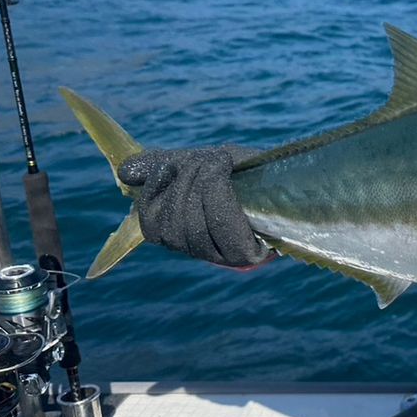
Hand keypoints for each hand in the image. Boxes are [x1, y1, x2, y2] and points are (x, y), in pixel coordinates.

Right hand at [117, 147, 270, 266]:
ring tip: (217, 161)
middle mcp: (204, 251)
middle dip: (184, 185)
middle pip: (173, 227)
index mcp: (186, 233)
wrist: (292, 173)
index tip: (167, 167)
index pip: (152, 227)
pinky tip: (223, 168)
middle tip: (203, 160)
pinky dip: (218, 191)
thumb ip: (164, 167)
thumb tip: (124, 173)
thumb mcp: (199, 162)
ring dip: (203, 185)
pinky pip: (224, 227)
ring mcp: (226, 256)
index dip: (152, 197)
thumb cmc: (245, 170)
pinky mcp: (249, 254)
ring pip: (195, 227)